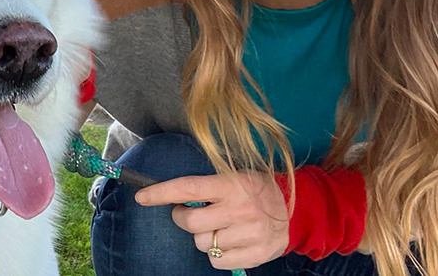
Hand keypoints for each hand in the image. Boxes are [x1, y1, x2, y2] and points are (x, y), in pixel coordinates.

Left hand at [135, 172, 288, 269]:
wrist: (296, 208)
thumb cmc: (256, 188)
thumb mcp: (234, 175)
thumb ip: (209, 186)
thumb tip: (175, 195)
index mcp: (231, 184)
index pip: (188, 188)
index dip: (162, 193)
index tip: (142, 196)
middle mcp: (238, 209)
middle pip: (191, 222)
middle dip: (182, 218)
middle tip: (186, 212)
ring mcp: (247, 234)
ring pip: (202, 244)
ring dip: (202, 236)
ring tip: (217, 226)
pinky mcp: (255, 255)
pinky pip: (217, 262)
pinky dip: (215, 254)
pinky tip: (227, 241)